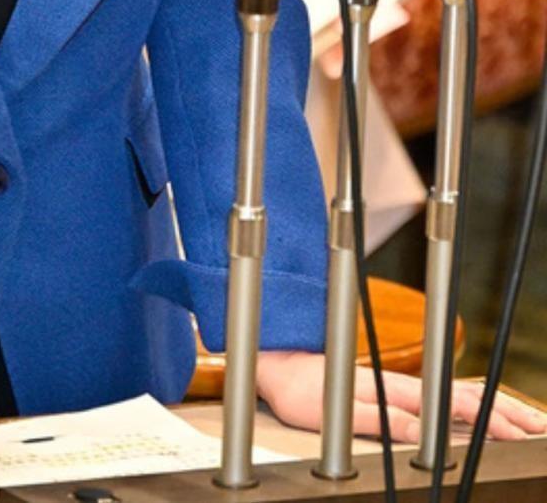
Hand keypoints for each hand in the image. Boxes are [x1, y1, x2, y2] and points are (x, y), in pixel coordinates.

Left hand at [255, 351, 546, 442]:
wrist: (280, 365)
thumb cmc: (305, 391)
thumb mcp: (340, 412)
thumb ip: (383, 420)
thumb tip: (423, 432)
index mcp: (398, 392)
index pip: (456, 406)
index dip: (490, 421)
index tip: (519, 435)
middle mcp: (406, 386)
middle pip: (468, 397)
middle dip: (508, 413)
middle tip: (540, 430)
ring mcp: (403, 388)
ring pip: (460, 396)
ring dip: (497, 409)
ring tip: (527, 422)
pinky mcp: (395, 393)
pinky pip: (445, 400)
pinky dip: (474, 407)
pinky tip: (483, 415)